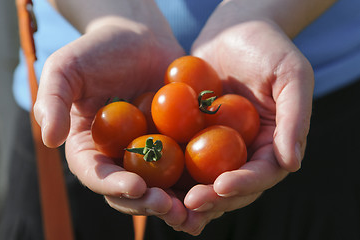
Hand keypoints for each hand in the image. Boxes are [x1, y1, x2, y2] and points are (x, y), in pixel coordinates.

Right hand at [34, 17, 184, 214]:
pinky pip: (186, 166)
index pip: (96, 173)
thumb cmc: (99, 50)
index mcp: (89, 147)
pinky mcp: (174, 144)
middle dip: (148, 203)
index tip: (136, 187)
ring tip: (196, 209)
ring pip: (160, 186)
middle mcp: (117, 157)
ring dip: (177, 202)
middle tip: (170, 207)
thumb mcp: (67, 67)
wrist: (139, 38)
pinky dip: (198, 181)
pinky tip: (216, 186)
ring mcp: (148, 153)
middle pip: (129, 190)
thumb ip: (53, 100)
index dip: (112, 185)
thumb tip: (50, 140)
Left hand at [163, 1, 313, 234]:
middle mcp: (246, 150)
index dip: (245, 184)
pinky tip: (152, 180)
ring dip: (188, 195)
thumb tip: (293, 162)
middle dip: (213, 199)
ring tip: (167, 204)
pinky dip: (170, 172)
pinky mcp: (194, 135)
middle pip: (232, 185)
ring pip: (205, 179)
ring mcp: (219, 145)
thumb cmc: (268, 46)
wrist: (233, 29)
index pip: (263, 173)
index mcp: (273, 142)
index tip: (221, 186)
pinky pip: (182, 157)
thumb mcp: (291, 74)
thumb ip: (295, 117)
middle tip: (189, 204)